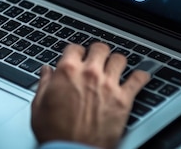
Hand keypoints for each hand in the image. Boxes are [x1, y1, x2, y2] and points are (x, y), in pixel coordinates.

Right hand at [31, 43, 149, 148]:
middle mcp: (89, 73)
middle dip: (98, 53)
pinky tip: (141, 77)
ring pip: (119, 59)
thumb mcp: (39, 105)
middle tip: (98, 59)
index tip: (78, 57)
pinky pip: (138, 80)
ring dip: (117, 62)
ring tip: (116, 67)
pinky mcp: (123, 99)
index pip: (75, 48)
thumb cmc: (54, 132)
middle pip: (100, 48)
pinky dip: (141, 77)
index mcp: (67, 71)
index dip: (76, 52)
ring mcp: (108, 85)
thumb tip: (47, 71)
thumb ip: (44, 84)